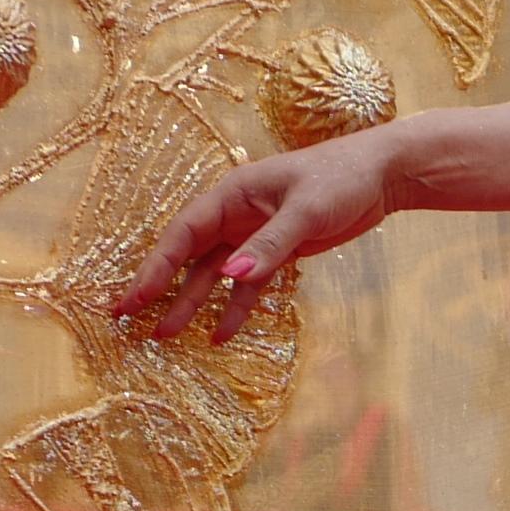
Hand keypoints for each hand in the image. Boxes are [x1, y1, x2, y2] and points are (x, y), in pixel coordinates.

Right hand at [115, 135, 396, 340]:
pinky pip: (247, 285)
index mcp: (231, 193)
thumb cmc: (341, 178)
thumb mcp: (305, 211)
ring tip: (166, 335)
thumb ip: (269, 245)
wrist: (383, 175)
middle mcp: (234, 214)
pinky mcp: (276, 251)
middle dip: (159, 286)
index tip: (133, 297)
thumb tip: (230, 277)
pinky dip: (234, 308)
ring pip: (213, 274)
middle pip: (188, 255)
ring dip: (191, 303)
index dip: (154, 266)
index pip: (182, 233)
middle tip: (126, 319)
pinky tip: (220, 335)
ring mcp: (253, 234)